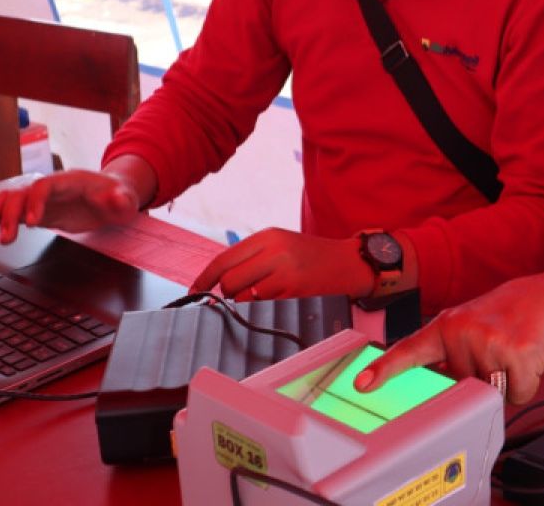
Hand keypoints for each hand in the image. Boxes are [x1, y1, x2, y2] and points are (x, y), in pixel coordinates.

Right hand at [0, 169, 141, 243]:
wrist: (114, 197)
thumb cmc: (119, 196)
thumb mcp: (127, 199)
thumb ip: (121, 199)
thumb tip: (114, 198)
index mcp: (69, 181)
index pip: (44, 186)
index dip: (35, 202)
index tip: (32, 223)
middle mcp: (50, 187)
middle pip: (20, 194)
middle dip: (9, 214)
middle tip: (6, 238)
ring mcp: (40, 199)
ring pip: (8, 200)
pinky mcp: (36, 212)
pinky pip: (9, 210)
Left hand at [190, 228, 371, 300]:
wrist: (349, 263)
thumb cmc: (312, 256)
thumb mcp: (281, 245)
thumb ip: (252, 257)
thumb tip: (219, 279)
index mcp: (267, 236)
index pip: (224, 259)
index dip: (205, 277)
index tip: (194, 290)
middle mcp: (273, 250)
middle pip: (230, 281)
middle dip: (231, 293)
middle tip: (246, 292)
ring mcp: (283, 271)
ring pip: (244, 296)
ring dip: (248, 302)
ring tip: (269, 293)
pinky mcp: (293, 290)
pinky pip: (263, 305)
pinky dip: (265, 306)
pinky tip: (281, 297)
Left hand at [355, 262, 543, 403]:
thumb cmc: (509, 315)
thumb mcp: (471, 325)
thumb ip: (451, 353)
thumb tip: (439, 389)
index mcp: (447, 326)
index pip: (410, 350)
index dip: (384, 369)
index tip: (362, 384)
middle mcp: (463, 333)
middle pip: (463, 387)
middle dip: (482, 378)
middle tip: (497, 351)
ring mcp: (489, 343)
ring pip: (491, 395)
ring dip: (507, 382)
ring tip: (514, 352)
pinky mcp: (516, 354)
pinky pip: (517, 394)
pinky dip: (527, 384)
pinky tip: (529, 357)